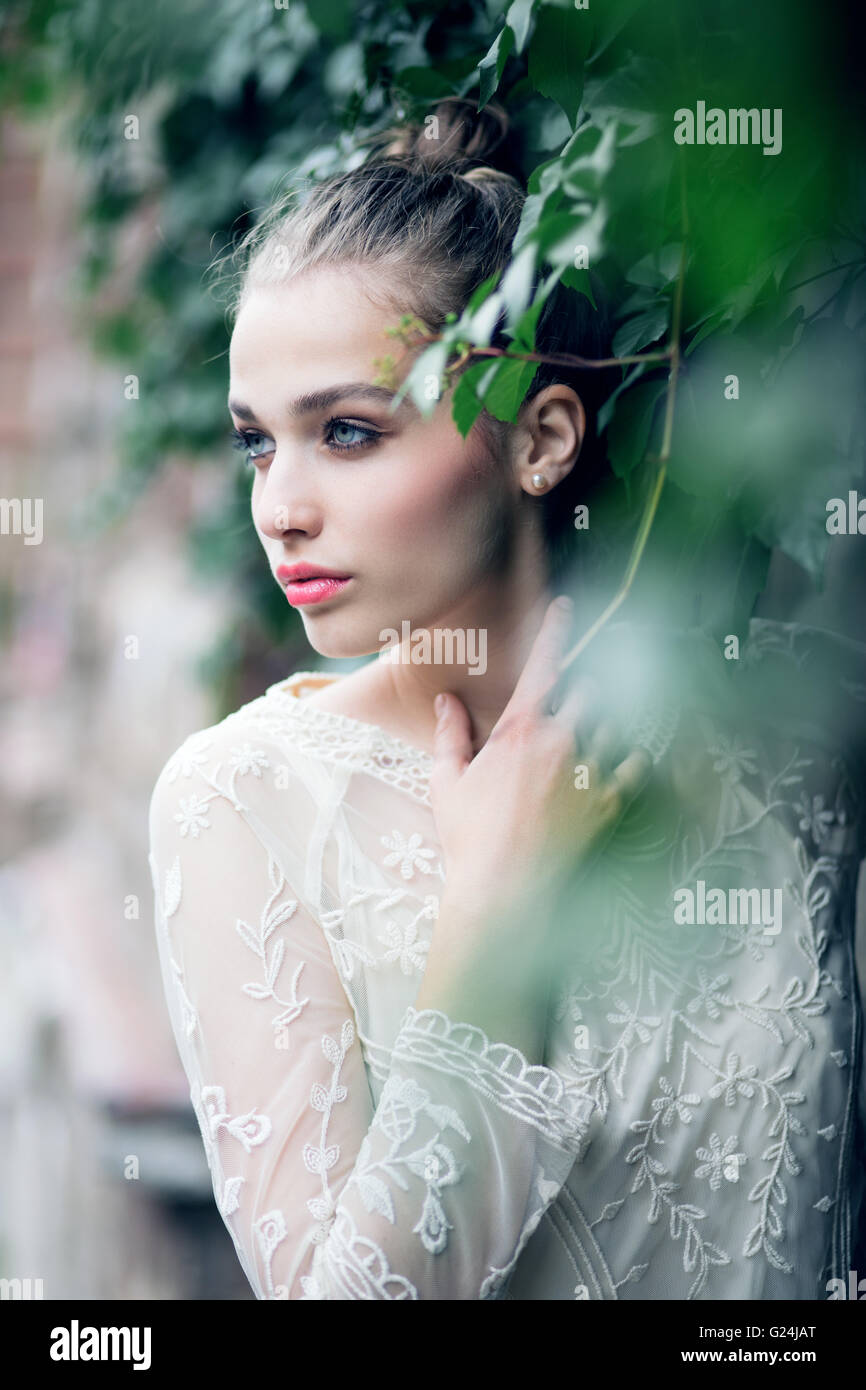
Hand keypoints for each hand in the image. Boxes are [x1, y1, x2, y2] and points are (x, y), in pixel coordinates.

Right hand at [430, 596, 651, 929]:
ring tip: (599, 731)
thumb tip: (445, 700)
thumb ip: (451, 734)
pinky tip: (626, 760)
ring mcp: (588, 771)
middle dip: (586, 687)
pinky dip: (633, 757)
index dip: (555, 630)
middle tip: (582, 692)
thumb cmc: (469, 837)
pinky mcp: (609, 802)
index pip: (542, 665)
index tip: (566, 606)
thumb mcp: (447, 782)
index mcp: (519, 730)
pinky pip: (636, 765)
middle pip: (589, 688)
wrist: (503, 888)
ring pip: (615, 723)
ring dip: (608, 721)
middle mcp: (560, 741)